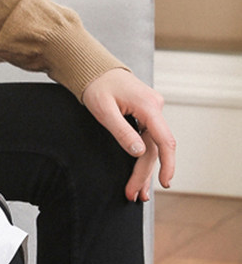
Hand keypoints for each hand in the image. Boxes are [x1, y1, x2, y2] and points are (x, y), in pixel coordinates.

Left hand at [82, 68, 175, 201]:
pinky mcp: (147, 113)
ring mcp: (153, 110)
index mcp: (149, 106)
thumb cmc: (97, 86)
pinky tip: (142, 174)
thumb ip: (122, 131)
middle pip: (155, 148)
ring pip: (152, 146)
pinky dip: (144, 156)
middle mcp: (155, 107)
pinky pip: (149, 138)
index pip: (164, 140)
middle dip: (145, 173)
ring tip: (137, 192)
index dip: (167, 164)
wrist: (95, 68)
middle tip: (134, 194)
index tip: (165, 183)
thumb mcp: (104, 110)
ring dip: (145, 169)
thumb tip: (139, 152)